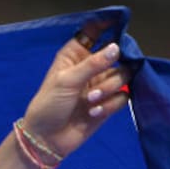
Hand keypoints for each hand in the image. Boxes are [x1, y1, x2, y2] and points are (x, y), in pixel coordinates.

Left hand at [20, 21, 132, 159]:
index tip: (117, 32)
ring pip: (123, 77)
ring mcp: (100, 86)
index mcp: (75, 56)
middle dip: (110, 69)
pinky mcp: (108, 104)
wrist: (46, 139)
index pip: (94, 34)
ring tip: (90, 100)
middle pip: (118, 56)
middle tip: (96, 82)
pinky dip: (110, 104)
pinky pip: (123, 97)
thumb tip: (116, 48)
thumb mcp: (66, 80)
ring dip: (108, 89)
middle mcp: (91, 68)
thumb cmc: (49, 105)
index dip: (107, 28)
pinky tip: (93, 112)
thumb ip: (93, 64)